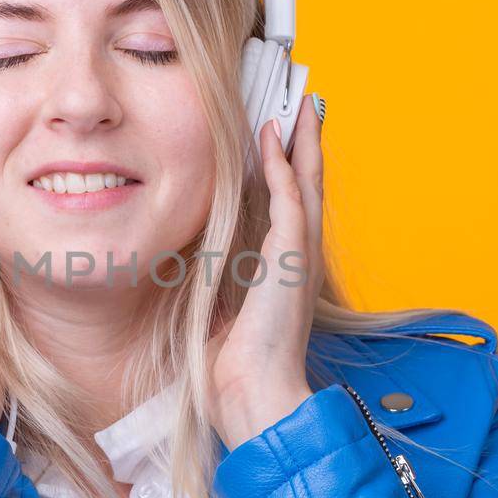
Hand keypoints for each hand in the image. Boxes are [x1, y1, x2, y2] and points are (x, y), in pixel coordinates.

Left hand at [206, 94, 324, 449]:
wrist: (253, 396)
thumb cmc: (233, 366)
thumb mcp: (219, 310)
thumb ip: (215, 281)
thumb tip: (189, 263)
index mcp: (283, 268)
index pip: (289, 205)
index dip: (287, 167)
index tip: (279, 131)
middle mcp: (299, 257)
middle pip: (307, 185)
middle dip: (305, 144)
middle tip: (304, 102)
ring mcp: (301, 256)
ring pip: (308, 183)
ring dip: (304, 141)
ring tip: (302, 104)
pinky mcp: (294, 258)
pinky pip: (293, 199)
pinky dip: (286, 165)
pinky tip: (276, 136)